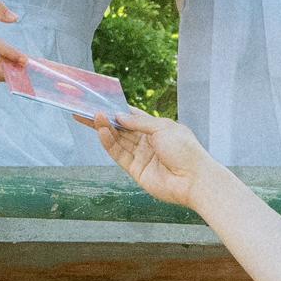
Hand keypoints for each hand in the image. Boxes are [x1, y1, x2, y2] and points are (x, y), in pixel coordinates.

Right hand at [89, 102, 230, 209]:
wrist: (193, 179)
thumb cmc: (185, 149)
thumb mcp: (163, 127)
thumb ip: (139, 122)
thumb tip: (119, 116)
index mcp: (158, 128)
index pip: (134, 116)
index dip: (118, 109)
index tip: (102, 101)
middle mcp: (148, 141)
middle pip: (122, 128)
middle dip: (106, 119)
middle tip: (87, 110)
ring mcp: (141, 155)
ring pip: (118, 140)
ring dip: (105, 129)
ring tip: (92, 117)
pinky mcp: (136, 170)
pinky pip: (119, 154)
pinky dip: (109, 143)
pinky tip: (101, 132)